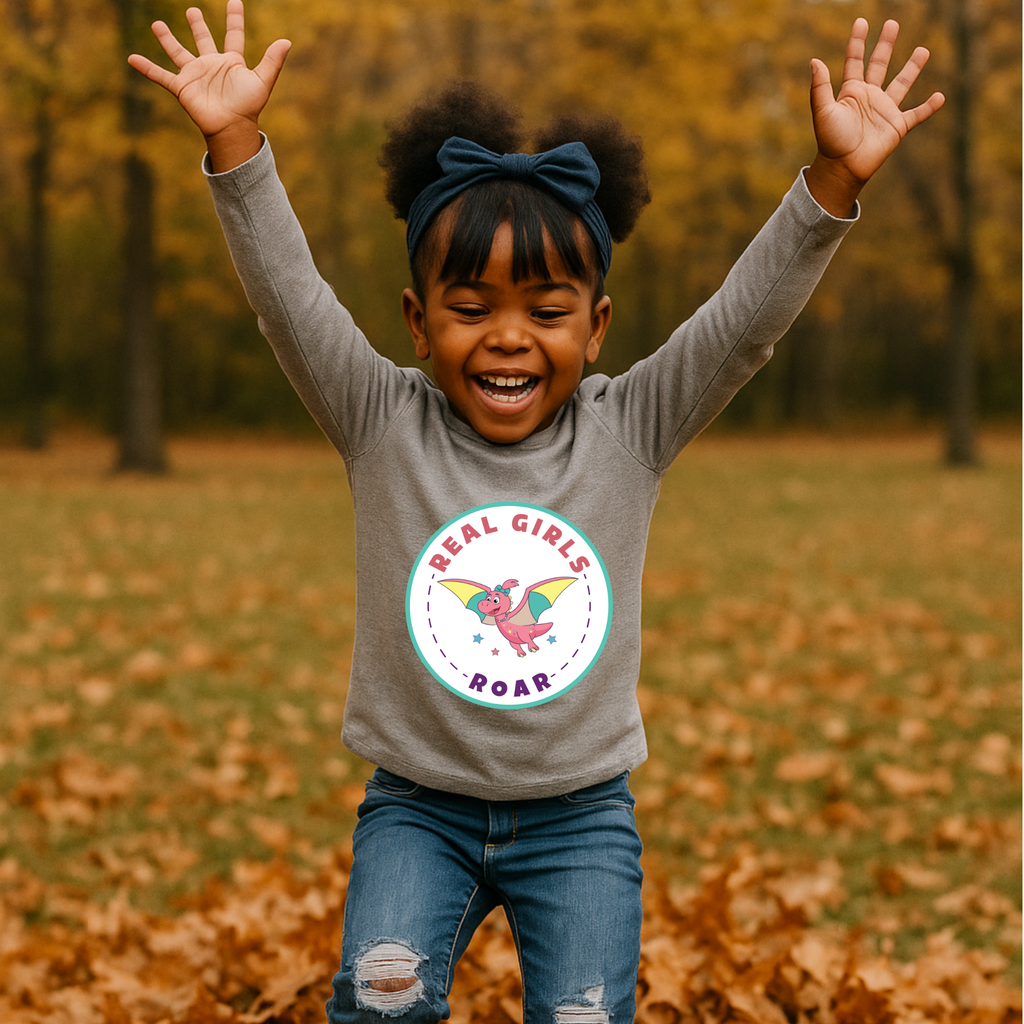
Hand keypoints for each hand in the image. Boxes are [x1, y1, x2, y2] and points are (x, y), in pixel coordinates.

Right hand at [127, 0, 290, 171]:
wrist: (232, 127)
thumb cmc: (248, 107)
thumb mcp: (262, 81)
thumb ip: (273, 61)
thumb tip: (287, 41)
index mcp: (231, 62)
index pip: (233, 35)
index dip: (234, 19)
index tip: (235, 2)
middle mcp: (212, 65)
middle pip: (203, 40)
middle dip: (197, 26)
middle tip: (192, 11)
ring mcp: (196, 75)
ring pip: (178, 52)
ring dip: (167, 39)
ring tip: (156, 24)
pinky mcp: (183, 87)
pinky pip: (161, 75)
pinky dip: (147, 68)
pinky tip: (131, 58)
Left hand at [805, 18, 943, 215]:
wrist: (843, 167)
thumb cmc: (830, 141)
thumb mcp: (823, 111)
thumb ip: (820, 87)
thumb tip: (814, 60)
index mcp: (851, 92)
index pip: (855, 61)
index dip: (857, 42)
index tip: (861, 21)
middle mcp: (869, 97)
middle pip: (879, 65)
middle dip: (885, 45)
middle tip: (893, 23)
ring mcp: (884, 110)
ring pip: (901, 84)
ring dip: (912, 68)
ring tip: (924, 50)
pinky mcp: (897, 126)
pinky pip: (916, 114)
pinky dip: (928, 107)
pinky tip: (940, 97)